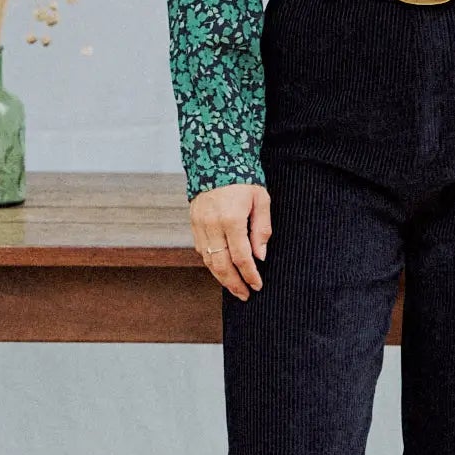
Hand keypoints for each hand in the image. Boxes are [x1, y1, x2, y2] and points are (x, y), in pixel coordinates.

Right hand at [189, 182, 271, 299]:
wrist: (216, 159)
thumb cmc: (244, 179)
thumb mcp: (261, 199)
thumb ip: (261, 229)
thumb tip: (260, 256)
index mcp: (231, 219)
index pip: (241, 257)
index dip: (249, 274)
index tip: (257, 285)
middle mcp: (212, 225)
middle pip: (222, 265)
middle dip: (234, 283)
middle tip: (245, 295)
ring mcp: (199, 225)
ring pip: (209, 260)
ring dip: (221, 278)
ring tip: (234, 288)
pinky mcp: (193, 223)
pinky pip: (201, 250)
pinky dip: (211, 263)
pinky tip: (222, 270)